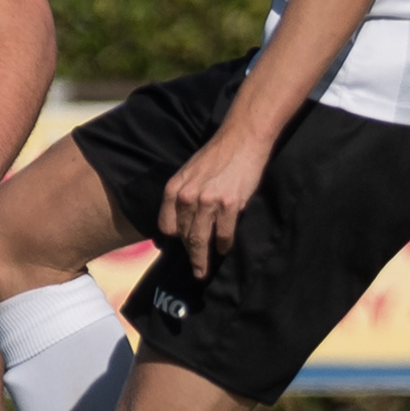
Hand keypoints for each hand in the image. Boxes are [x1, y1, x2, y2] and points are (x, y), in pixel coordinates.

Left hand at [159, 126, 274, 280]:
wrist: (241, 138)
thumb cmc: (216, 155)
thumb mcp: (189, 172)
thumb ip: (182, 194)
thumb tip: (182, 219)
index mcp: (174, 188)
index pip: (167, 226)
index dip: (173, 240)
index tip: (178, 250)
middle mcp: (187, 197)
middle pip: (184, 236)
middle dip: (190, 255)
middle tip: (195, 272)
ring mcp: (208, 201)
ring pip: (201, 239)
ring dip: (203, 259)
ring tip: (204, 271)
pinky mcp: (229, 204)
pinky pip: (224, 234)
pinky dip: (224, 245)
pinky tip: (225, 249)